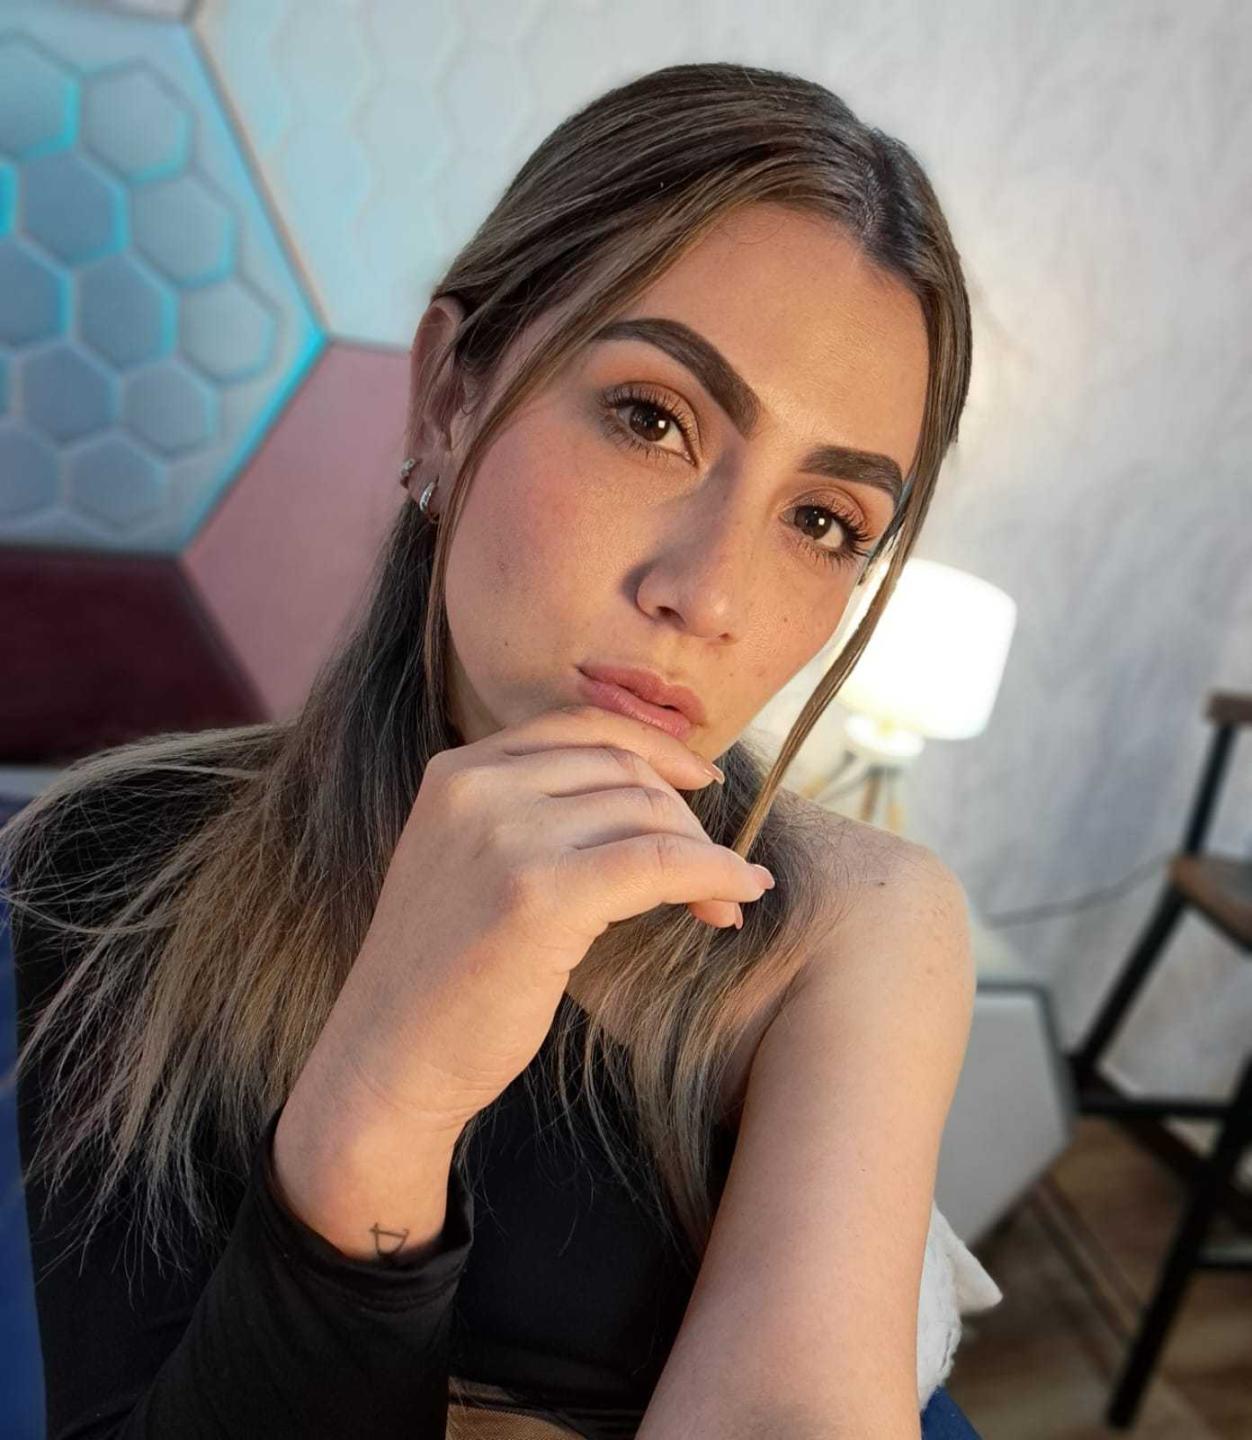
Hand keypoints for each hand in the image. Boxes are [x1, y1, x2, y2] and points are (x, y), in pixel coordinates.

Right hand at [308, 703, 773, 1140]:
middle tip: (716, 870)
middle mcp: (477, 788)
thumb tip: (650, 799)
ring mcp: (505, 836)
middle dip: (685, 816)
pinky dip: (713, 873)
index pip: (580, 726)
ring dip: (705, 854)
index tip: (700, 781)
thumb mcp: (469, 864)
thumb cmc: (440, 977)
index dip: (655, 748)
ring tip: (723, 900)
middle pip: (622, 769)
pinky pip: (659, 863)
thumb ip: (532, 817)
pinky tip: (738, 896)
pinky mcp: (539, 895)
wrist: (386, 1060)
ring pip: (647, 815)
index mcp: (458, 771)